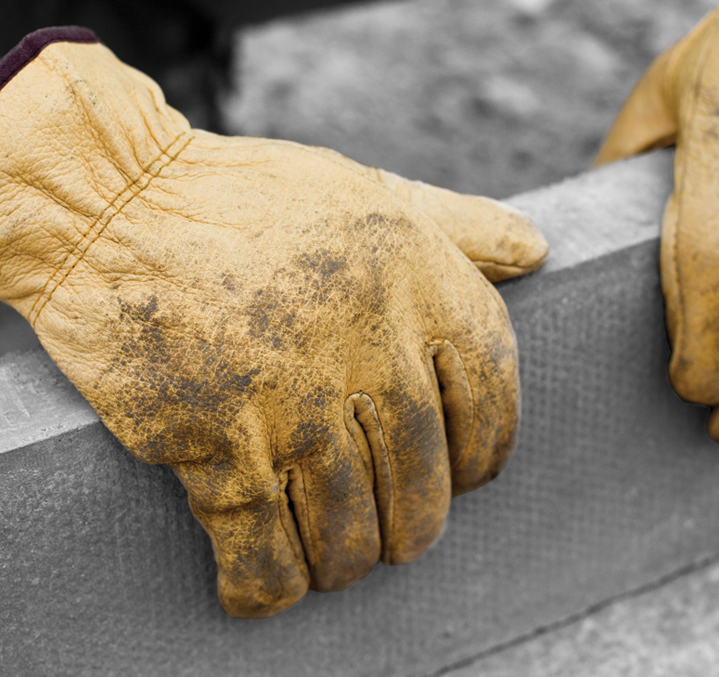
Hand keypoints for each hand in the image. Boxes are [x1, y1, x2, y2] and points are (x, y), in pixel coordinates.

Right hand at [0, 31, 546, 615]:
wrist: (119, 203)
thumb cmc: (254, 197)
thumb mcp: (376, 192)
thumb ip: (462, 226)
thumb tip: (537, 250)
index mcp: (425, 285)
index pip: (493, 407)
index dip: (484, 458)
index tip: (462, 477)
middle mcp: (375, 347)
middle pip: (425, 488)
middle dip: (413, 526)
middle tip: (392, 528)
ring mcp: (300, 401)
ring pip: (353, 537)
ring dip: (346, 561)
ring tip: (332, 555)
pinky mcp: (218, 443)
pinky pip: (268, 558)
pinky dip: (270, 588)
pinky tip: (265, 581)